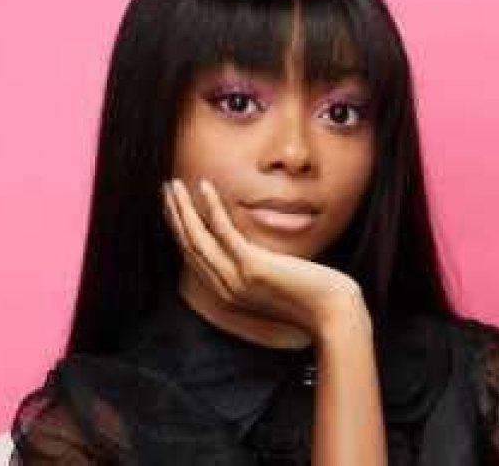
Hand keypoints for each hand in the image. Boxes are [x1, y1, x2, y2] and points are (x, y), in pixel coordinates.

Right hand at [161, 178, 365, 337]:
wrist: (332, 313)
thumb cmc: (311, 295)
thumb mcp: (275, 280)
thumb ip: (257, 267)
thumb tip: (252, 247)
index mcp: (228, 292)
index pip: (194, 257)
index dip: (180, 230)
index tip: (173, 207)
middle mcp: (225, 288)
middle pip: (188, 246)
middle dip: (174, 216)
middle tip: (166, 190)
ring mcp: (236, 279)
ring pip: (197, 238)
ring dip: (183, 208)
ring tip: (173, 185)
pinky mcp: (252, 266)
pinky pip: (223, 231)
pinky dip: (211, 207)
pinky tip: (205, 187)